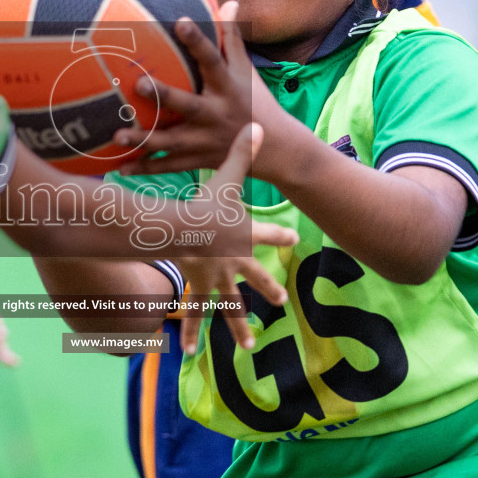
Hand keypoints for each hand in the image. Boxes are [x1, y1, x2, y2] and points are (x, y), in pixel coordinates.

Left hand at [114, 6, 295, 178]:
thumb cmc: (256, 101)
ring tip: (117, 136)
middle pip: (187, 105)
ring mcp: (206, 140)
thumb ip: (232, 38)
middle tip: (137, 84)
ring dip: (144, 140)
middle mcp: (216, 114)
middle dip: (163, 96)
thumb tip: (229, 1)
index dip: (198, 40)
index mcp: (227, 87)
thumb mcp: (246, 70)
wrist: (276, 150)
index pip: (213, 60)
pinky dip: (144, 169)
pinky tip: (119, 168)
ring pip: (171, 141)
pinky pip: (168, 166)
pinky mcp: (198, 160)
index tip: (181, 21)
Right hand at [170, 123, 295, 353]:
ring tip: (248, 345)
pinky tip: (188, 353)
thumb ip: (242, 153)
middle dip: (267, 288)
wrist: (183, 232)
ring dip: (238, 326)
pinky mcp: (196, 287)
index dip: (282, 234)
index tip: (294, 238)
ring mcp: (217, 278)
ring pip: (230, 305)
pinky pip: (195, 313)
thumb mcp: (225, 176)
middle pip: (255, 276)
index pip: (270, 232)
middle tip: (279, 301)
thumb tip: (258, 124)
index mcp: (246, 235)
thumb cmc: (204, 203)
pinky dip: (190, 333)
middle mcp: (235, 261)